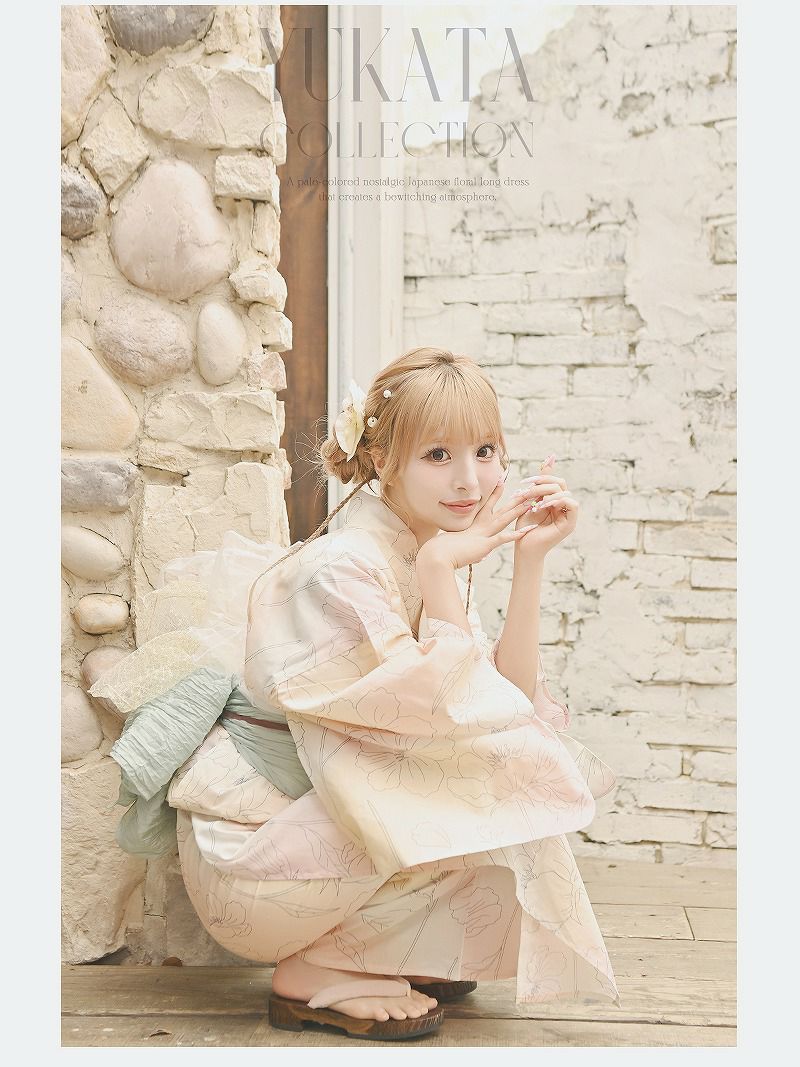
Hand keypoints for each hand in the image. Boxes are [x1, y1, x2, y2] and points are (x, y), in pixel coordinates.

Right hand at [416, 475, 537, 570]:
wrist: (437, 555)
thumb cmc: (444, 551)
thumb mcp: (461, 548)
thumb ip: (473, 550)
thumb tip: (481, 556)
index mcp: (474, 525)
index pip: (487, 505)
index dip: (495, 494)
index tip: (502, 482)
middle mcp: (481, 526)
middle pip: (501, 510)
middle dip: (515, 500)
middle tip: (527, 490)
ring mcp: (484, 534)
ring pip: (504, 519)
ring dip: (518, 512)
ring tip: (531, 503)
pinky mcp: (485, 544)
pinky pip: (503, 538)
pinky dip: (515, 535)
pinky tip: (527, 530)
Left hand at [509, 456, 577, 556]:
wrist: (523, 548)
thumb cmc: (523, 528)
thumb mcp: (528, 501)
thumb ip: (538, 484)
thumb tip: (548, 459)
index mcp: (554, 501)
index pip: (555, 480)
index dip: (545, 474)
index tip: (528, 479)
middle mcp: (563, 506)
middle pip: (560, 483)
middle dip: (542, 483)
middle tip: (526, 490)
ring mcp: (568, 515)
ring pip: (564, 492)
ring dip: (546, 493)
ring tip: (532, 502)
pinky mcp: (571, 524)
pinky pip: (573, 505)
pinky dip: (557, 502)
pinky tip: (542, 506)